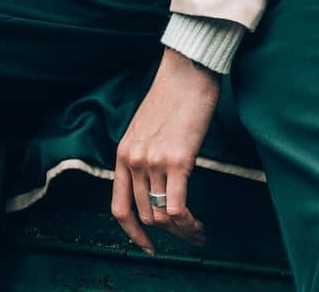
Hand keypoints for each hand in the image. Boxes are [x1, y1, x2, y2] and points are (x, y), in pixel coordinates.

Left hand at [111, 49, 219, 253]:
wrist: (187, 73)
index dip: (132, 233)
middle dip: (167, 232)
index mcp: (123, 154)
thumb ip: (145, 157)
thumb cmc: (172, 98)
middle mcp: (134, 160)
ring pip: (162, 216)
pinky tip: (199, 226)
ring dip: (181, 231)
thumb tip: (156, 189)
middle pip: (146, 215)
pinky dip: (189, 225)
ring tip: (197, 232)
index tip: (147, 245)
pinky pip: (177, 208)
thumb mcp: (145, 130)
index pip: (119, 207)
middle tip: (188, 234)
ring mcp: (154, 162)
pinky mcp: (177, 161)